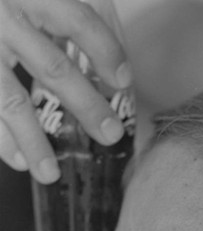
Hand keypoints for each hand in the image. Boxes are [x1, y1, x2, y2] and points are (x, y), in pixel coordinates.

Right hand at [0, 0, 131, 182]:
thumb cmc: (10, 1)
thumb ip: (65, 15)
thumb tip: (108, 65)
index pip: (77, 19)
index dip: (105, 50)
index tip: (123, 81)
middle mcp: (4, 15)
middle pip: (53, 68)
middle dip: (85, 107)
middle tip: (111, 135)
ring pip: (11, 101)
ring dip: (33, 141)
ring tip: (50, 174)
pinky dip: (3, 139)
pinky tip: (18, 160)